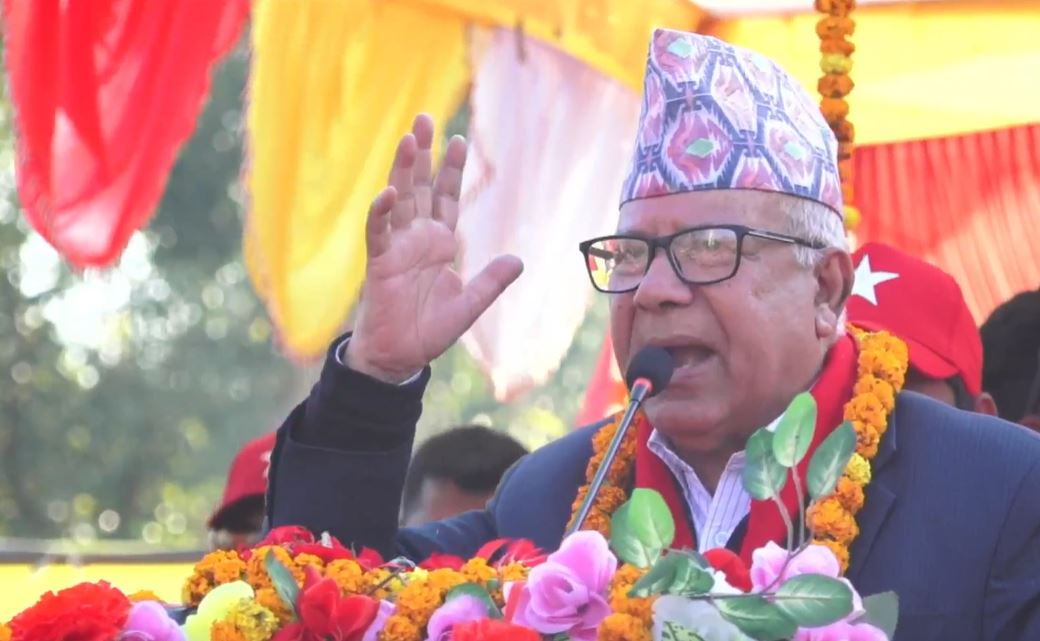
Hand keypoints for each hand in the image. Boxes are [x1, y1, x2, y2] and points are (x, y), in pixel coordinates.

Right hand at [346, 114, 522, 382]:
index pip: (446, 197)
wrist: (401, 356)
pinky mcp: (380, 262)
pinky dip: (382, 212)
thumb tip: (518, 260)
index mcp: (439, 243)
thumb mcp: (470, 304)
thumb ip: (491, 282)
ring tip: (409, 139)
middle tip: (424, 118)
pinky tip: (388, 193)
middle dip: (422, 154)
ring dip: (402, 170)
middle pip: (419, 186)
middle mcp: (417, 237)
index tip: (458, 139)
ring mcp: (396, 246)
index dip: (451, 169)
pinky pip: (379, 231)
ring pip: (398, 199)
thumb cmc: (429, 331)